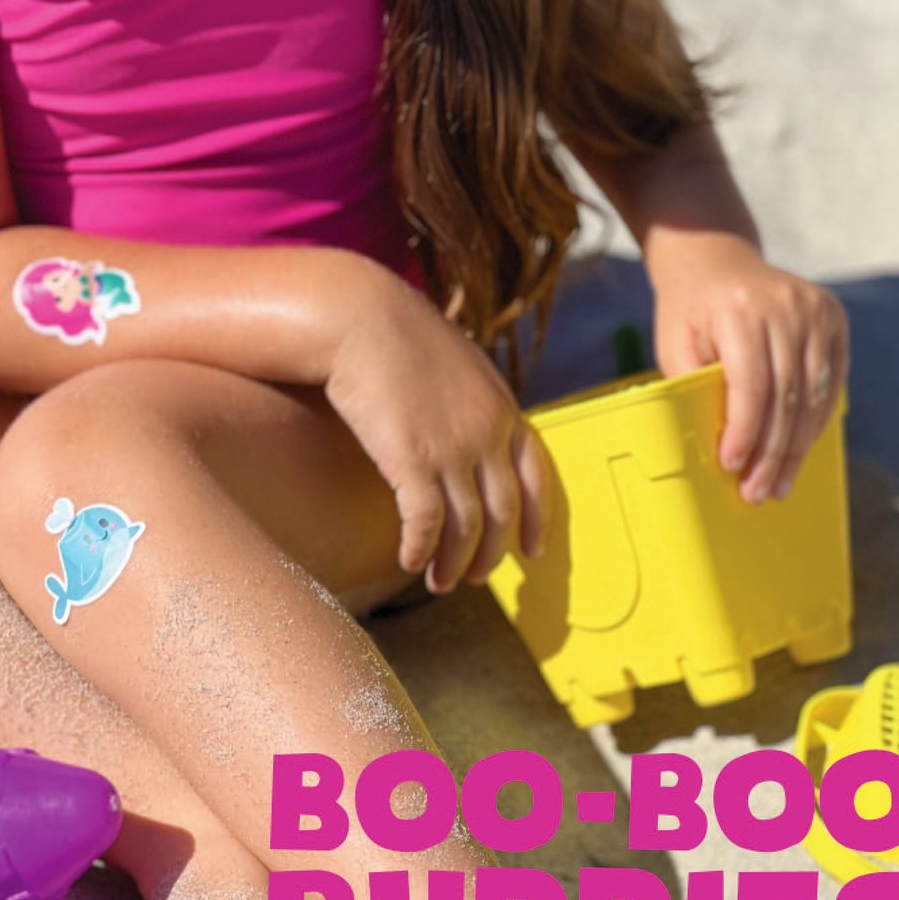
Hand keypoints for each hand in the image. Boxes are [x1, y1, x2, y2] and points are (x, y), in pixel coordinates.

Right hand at [324, 273, 551, 592]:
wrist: (360, 317)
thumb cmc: (399, 334)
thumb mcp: (457, 363)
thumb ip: (474, 402)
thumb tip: (473, 433)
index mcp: (503, 408)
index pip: (537, 475)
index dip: (538, 518)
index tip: (533, 550)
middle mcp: (487, 434)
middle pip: (501, 512)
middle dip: (491, 552)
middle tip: (476, 576)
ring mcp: (452, 450)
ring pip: (465, 527)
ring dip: (453, 563)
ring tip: (439, 582)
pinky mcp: (412, 462)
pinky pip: (425, 524)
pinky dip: (420, 550)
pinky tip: (408, 562)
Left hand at [650, 234, 848, 503]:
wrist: (714, 260)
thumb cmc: (689, 310)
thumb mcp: (676, 343)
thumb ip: (694, 388)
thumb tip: (720, 448)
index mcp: (739, 307)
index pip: (750, 382)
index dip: (745, 431)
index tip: (733, 467)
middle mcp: (785, 304)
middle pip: (785, 395)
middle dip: (771, 452)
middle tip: (757, 492)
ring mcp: (815, 309)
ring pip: (812, 395)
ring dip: (796, 448)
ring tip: (778, 484)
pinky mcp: (834, 318)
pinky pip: (830, 383)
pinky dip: (814, 422)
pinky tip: (798, 452)